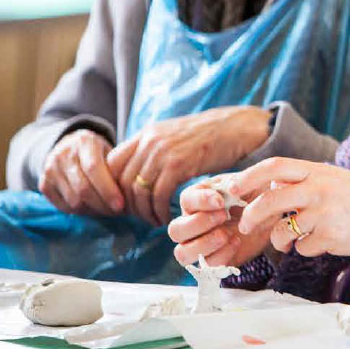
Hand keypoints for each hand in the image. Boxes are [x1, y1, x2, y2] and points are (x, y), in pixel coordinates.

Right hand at [40, 129, 123, 215]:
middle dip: (103, 205)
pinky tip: (93, 209)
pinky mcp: (44, 184)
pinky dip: (80, 212)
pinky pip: (63, 206)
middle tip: (117, 212)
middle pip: (83, 188)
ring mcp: (50, 170)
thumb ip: (118, 167)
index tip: (121, 204)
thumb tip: (131, 193)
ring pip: (73, 200)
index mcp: (83, 142)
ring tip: (108, 211)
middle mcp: (62, 155)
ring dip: (93, 211)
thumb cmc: (98, 152)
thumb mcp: (110, 150)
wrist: (69, 146)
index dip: (108, 189)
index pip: (94, 168)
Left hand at [109, 105, 271, 226]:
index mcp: (146, 134)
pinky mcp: (179, 164)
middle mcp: (149, 141)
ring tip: (155, 221)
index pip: (111, 163)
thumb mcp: (176, 137)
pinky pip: (158, 195)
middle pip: (121, 180)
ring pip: (138, 191)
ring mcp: (163, 152)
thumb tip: (139, 172)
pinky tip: (167, 217)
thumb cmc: (211, 136)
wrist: (239, 127)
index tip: (125, 203)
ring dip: (144, 212)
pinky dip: (160, 211)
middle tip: (140, 218)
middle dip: (128, 205)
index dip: (112, 187)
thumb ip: (155, 150)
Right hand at [168, 183, 272, 268]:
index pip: (186, 200)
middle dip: (199, 224)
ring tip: (226, 234)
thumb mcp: (248, 184)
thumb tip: (230, 188)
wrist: (269, 217)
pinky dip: (221, 256)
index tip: (221, 201)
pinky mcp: (213, 260)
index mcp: (197, 200)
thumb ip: (237, 184)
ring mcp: (199, 244)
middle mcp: (191, 223)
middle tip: (225, 216)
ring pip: (182, 253)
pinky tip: (236, 242)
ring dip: (204, 245)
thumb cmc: (254, 197)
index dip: (200, 201)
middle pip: (175, 230)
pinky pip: (206, 266)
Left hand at [232, 158, 349, 260]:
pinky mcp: (330, 236)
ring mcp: (324, 214)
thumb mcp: (336, 180)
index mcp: (319, 171)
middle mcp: (319, 189)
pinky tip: (323, 242)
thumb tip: (271, 187)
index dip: (248, 177)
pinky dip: (306, 249)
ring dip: (278, 240)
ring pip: (281, 231)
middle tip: (245, 226)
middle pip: (268, 201)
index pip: (274, 167)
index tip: (233, 189)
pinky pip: (302, 248)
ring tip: (288, 241)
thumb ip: (306, 181)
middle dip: (250, 216)